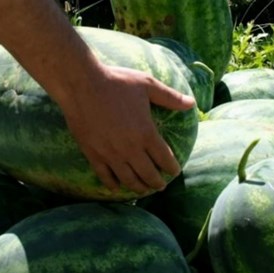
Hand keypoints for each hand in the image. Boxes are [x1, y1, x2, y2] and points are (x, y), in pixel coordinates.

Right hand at [59, 65, 195, 196]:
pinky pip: (105, 176)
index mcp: (146, 133)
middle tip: (160, 185)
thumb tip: (191, 103)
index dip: (172, 168)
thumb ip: (170, 97)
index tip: (174, 171)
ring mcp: (110, 154)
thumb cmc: (116, 82)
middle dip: (156, 183)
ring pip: (128, 179)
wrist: (81, 84)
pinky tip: (117, 188)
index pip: (164, 158)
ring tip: (142, 190)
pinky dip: (112, 185)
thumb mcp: (147, 85)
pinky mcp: (93, 154)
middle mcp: (130, 148)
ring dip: (138, 188)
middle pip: (148, 174)